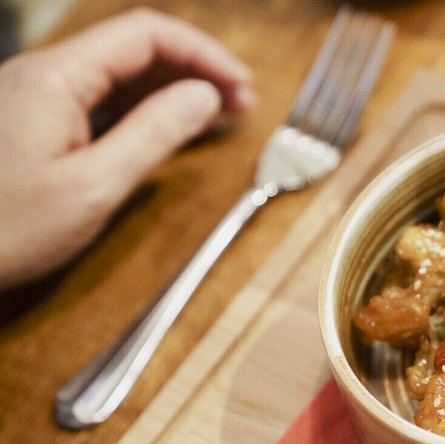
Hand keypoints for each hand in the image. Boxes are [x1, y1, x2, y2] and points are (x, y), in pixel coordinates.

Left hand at [0, 8, 255, 287]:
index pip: (145, 34)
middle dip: (194, 69)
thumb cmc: (4, 230)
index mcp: (57, 79)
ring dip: (173, 87)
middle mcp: (44, 75)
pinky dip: (144, 107)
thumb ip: (154, 136)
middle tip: (242, 104)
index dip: (203, 53)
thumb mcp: (94, 187)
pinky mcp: (34, 122)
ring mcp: (36, 98)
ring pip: (119, 73)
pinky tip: (169, 127)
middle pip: (134, 48)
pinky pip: (100, 98)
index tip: (243, 85)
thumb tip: (205, 98)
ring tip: (219, 114)